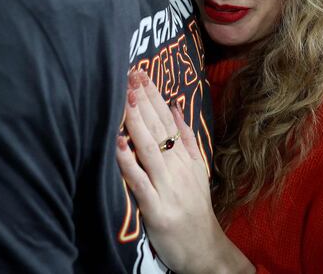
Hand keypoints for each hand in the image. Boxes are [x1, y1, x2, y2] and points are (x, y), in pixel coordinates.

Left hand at [115, 70, 252, 273]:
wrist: (205, 250)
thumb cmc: (196, 209)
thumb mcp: (198, 170)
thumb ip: (187, 139)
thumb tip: (174, 106)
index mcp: (185, 158)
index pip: (168, 120)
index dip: (154, 95)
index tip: (141, 72)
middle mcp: (177, 169)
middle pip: (159, 128)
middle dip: (143, 100)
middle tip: (130, 74)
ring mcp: (167, 188)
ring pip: (149, 149)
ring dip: (136, 122)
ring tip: (126, 97)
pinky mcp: (156, 209)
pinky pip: (139, 182)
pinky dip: (128, 162)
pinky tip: (117, 144)